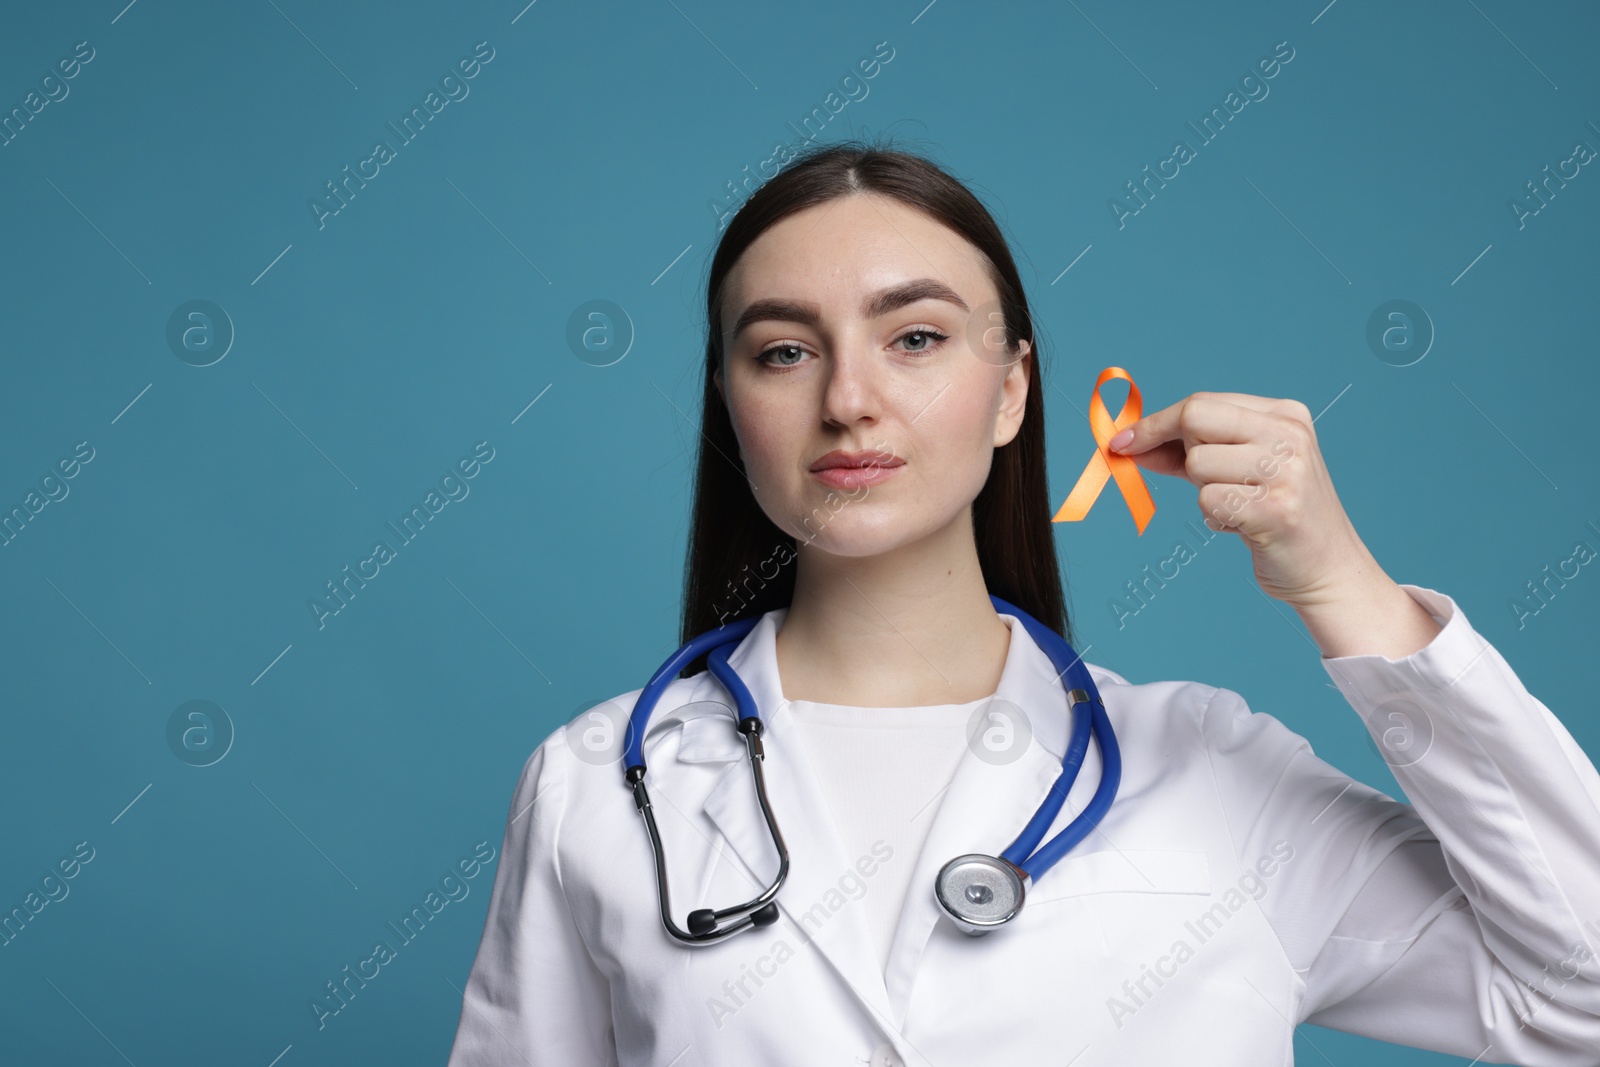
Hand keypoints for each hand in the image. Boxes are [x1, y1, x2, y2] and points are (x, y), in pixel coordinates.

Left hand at [1107, 391, 1440, 656]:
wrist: (1328, 569)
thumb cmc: (1275, 517)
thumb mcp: (1240, 469)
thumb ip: (1190, 450)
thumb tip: (1130, 443)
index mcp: (1285, 415)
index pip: (1202, 402)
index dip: (1155, 423)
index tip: (1123, 442)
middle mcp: (1289, 435)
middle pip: (1194, 418)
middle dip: (1178, 451)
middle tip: (1197, 478)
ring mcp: (1286, 471)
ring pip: (1197, 464)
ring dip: (1204, 491)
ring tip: (1238, 506)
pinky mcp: (1276, 509)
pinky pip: (1208, 501)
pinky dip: (1214, 518)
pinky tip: (1244, 525)